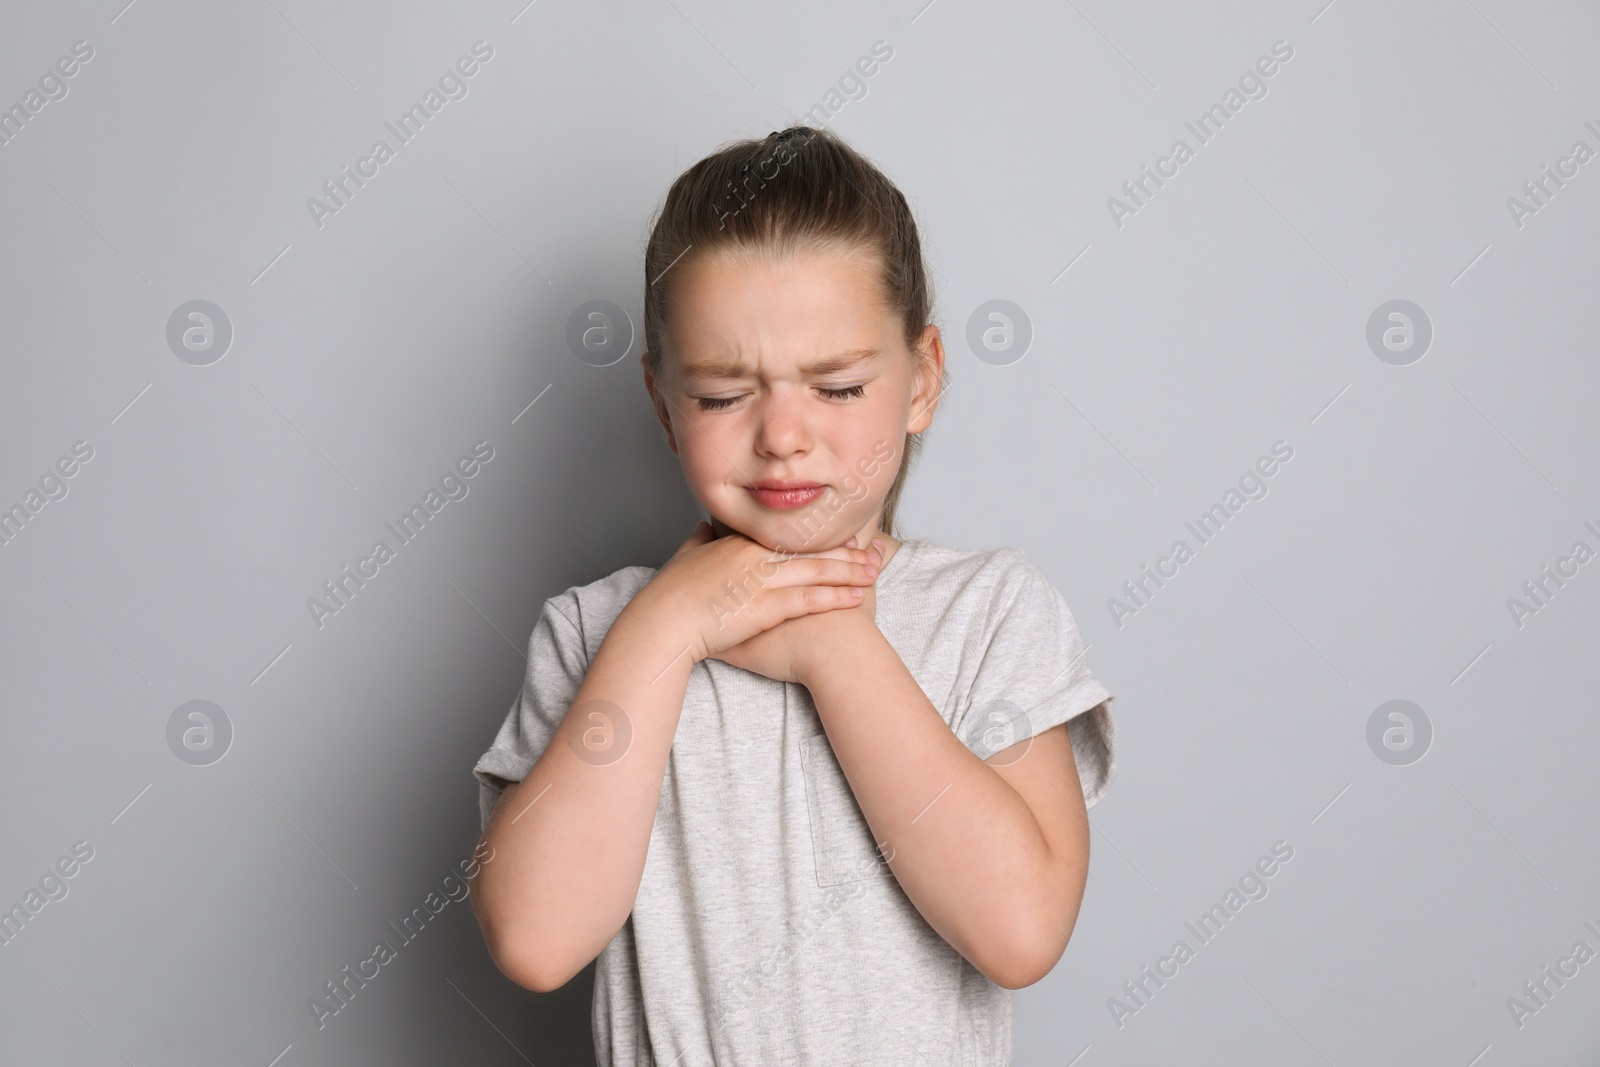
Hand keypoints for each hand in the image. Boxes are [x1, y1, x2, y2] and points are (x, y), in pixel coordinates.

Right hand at [633, 521, 878, 667]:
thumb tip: (703, 528)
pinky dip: (835, 597)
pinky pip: (809, 599)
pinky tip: (856, 597)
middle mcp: (755, 556)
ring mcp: (761, 580)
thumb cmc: (669, 595)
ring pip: (816, 570)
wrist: (662, 622)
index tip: (843, 536)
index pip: (789, 536)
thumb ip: (698, 541)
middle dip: (845, 551)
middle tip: (872, 551)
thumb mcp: (684, 558)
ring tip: (875, 571)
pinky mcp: (765, 606)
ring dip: (850, 571)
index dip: (819, 537)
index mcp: (739, 543)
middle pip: (809, 549)